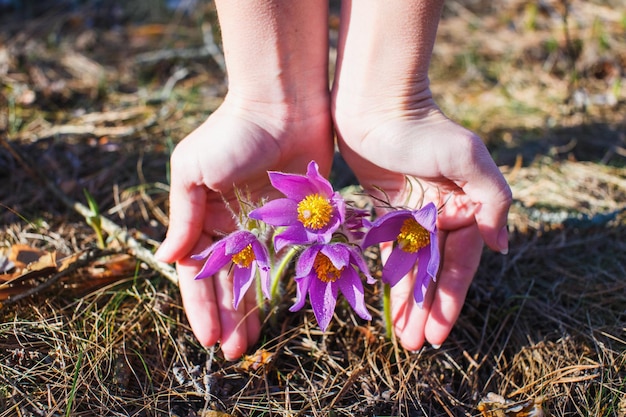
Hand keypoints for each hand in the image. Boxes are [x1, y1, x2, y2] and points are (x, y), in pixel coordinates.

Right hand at [156, 97, 331, 358]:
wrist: (283, 104)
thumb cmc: (232, 134)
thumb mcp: (193, 170)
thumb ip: (183, 216)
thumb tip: (168, 258)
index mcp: (203, 217)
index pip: (197, 272)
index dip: (200, 305)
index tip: (208, 337)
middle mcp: (232, 226)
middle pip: (228, 282)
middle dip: (228, 315)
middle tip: (235, 351)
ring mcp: (264, 226)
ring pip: (258, 279)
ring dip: (253, 310)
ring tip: (252, 342)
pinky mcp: (295, 221)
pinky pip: (287, 261)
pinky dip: (282, 286)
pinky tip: (281, 311)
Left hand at [334, 101, 511, 350]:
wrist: (378, 104)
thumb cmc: (423, 128)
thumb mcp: (465, 157)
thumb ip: (492, 198)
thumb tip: (499, 245)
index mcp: (468, 207)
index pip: (460, 264)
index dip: (450, 299)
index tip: (438, 331)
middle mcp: (444, 216)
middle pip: (436, 273)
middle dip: (428, 309)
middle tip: (416, 345)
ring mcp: (415, 216)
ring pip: (413, 268)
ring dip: (409, 301)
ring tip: (402, 337)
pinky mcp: (388, 212)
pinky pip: (390, 252)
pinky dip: (390, 277)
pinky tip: (387, 303)